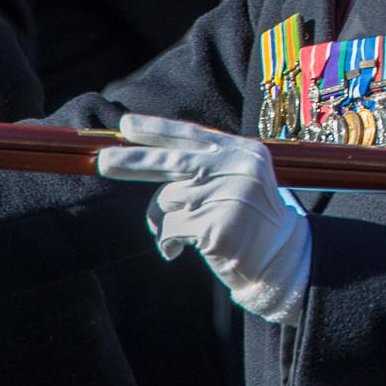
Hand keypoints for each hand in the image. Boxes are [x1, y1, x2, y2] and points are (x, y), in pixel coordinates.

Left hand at [97, 114, 310, 324]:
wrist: (283, 258)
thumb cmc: (252, 221)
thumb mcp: (239, 181)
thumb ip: (207, 168)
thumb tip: (154, 164)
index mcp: (243, 151)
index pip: (193, 134)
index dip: (157, 130)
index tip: (127, 126)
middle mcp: (237, 167)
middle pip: (172, 160)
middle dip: (133, 161)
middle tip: (102, 162)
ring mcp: (228, 195)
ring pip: (166, 200)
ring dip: (161, 221)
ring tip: (180, 236)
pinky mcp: (216, 226)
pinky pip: (169, 229)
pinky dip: (167, 242)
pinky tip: (182, 250)